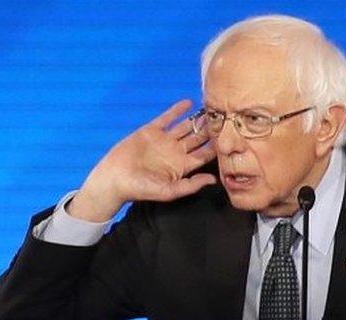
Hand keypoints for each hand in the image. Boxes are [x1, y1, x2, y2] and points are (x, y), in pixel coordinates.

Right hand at [68, 99, 217, 221]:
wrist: (115, 178)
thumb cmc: (142, 189)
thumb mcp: (169, 190)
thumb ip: (191, 185)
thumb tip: (214, 181)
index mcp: (182, 167)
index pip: (204, 155)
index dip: (216, 147)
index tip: (230, 138)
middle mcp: (175, 152)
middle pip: (198, 139)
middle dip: (210, 130)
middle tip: (225, 118)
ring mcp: (164, 141)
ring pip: (185, 127)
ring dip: (197, 119)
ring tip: (211, 109)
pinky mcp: (151, 131)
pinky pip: (167, 118)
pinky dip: (177, 110)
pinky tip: (189, 103)